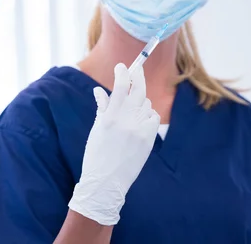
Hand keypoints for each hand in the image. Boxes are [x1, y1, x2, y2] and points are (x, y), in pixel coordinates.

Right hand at [68, 63, 159, 225]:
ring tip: (131, 109)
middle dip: (137, 76)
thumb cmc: (96, 155)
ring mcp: (140, 130)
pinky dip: (148, 115)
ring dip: (140, 101)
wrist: (106, 183)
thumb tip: (99, 90)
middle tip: (136, 69)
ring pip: (146, 104)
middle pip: (138, 90)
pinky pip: (153, 117)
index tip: (122, 66)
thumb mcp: (97, 129)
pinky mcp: (149, 138)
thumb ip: (102, 107)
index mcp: (110, 117)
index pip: (120, 86)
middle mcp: (126, 121)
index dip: (123, 73)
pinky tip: (140, 121)